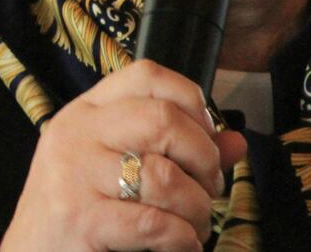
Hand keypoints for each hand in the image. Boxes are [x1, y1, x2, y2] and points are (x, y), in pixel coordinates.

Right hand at [0, 59, 247, 251]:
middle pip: (163, 119)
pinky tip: (181, 245)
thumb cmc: (77, 209)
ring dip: (197, 208)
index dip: (191, 99)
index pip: (146, 75)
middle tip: (209, 188)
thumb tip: (235, 143)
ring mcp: (75, 175)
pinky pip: (152, 223)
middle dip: (203, 158)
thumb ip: (172, 151)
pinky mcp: (80, 220)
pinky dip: (181, 239)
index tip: (204, 136)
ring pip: (164, 177)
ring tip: (195, 225)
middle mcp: (76, 134)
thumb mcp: (114, 167)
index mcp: (85, 112)